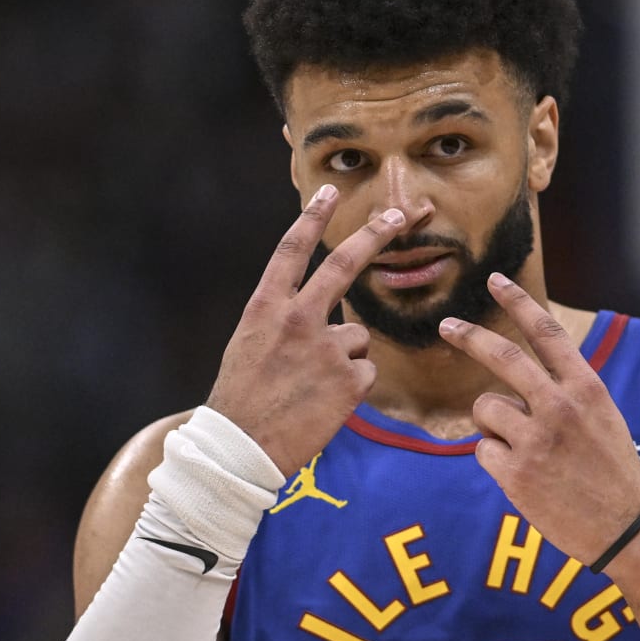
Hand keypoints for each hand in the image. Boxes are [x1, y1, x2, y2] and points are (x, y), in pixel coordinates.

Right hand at [206, 186, 406, 476]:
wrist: (241, 448)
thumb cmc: (242, 400)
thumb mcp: (249, 346)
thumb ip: (282, 321)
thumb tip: (320, 314)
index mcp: (265, 308)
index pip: (291, 251)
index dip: (311, 219)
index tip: (328, 192)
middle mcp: (298, 319)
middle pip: (343, 266)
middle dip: (374, 236)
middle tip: (398, 216)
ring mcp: (326, 348)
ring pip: (357, 338)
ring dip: (344, 359)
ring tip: (313, 388)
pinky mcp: (350, 380)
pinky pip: (364, 372)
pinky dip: (351, 388)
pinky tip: (325, 404)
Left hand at [438, 273, 639, 563]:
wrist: (626, 526)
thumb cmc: (612, 472)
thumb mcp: (603, 418)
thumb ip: (565, 393)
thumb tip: (516, 382)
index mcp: (586, 389)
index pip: (547, 333)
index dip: (518, 302)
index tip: (495, 280)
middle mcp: (560, 406)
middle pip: (503, 356)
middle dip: (470, 336)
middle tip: (447, 325)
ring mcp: (536, 439)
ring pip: (486, 408)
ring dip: (493, 425)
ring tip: (525, 451)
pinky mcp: (515, 471)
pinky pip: (483, 449)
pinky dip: (496, 461)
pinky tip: (524, 477)